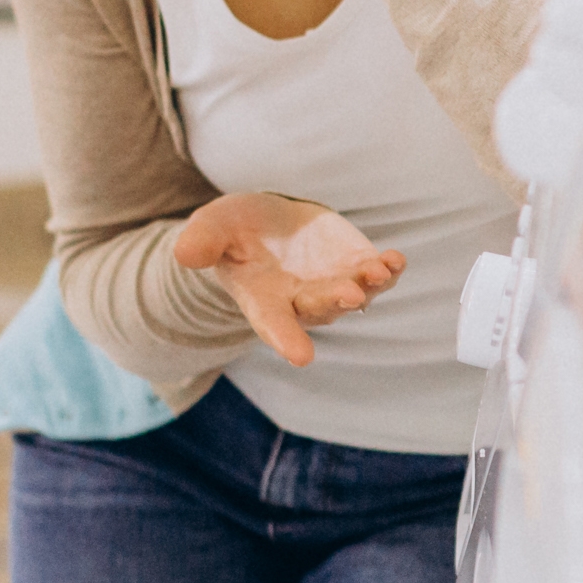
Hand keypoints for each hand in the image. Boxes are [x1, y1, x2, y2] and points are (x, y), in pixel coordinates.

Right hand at [173, 191, 402, 366]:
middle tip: (346, 294)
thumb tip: (186, 254)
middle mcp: (302, 301)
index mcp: (263, 300)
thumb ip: (204, 241)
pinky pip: (377, 276)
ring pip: (355, 296)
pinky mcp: (356, 267)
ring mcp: (333, 286)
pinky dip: (388, 271)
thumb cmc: (235, 232)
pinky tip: (396, 260)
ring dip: (368, 287)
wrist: (270, 225)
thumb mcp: (215, 227)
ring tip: (380, 271)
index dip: (286, 339)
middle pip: (319, 308)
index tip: (301, 357)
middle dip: (333, 301)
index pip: (274, 324)